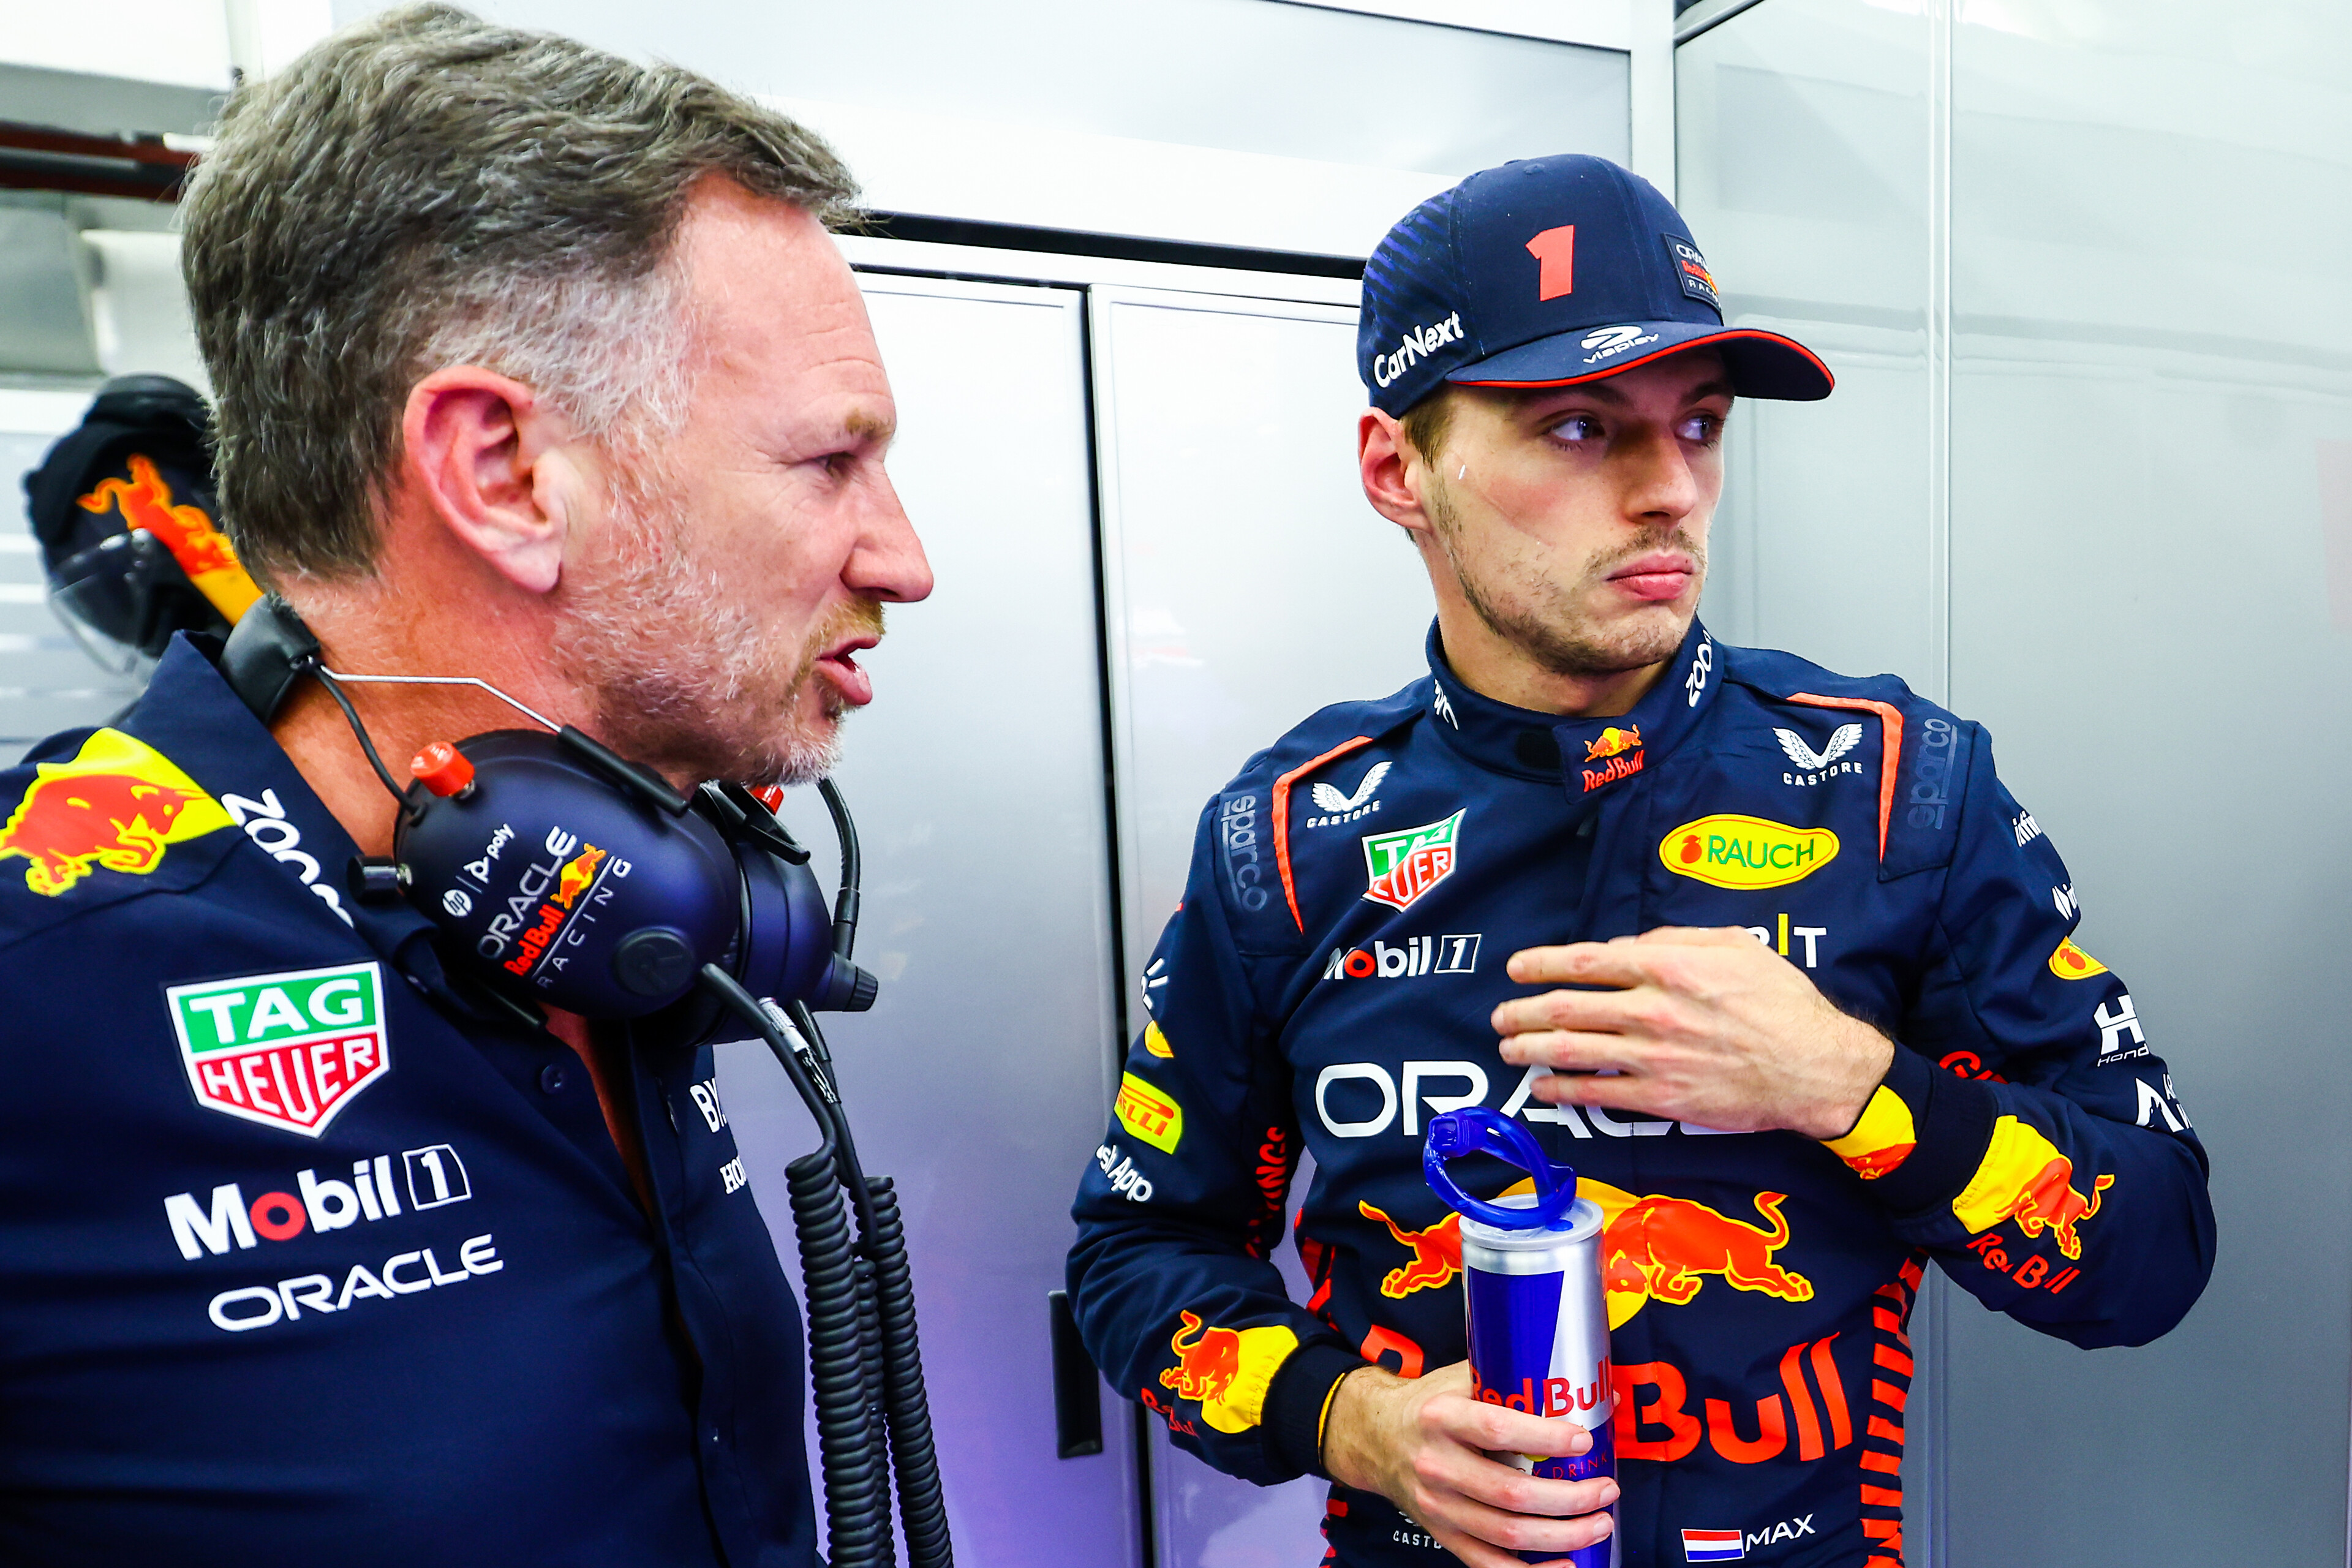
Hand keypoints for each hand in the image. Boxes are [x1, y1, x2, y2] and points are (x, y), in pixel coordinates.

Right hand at [1321, 1362, 1617, 1567]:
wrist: (1375, 1439)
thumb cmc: (1428, 1406)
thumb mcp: (1458, 1379)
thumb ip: (1508, 1381)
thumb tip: (1581, 1385)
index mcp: (1440, 1418)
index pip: (1497, 1430)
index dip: (1544, 1438)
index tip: (1582, 1440)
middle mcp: (1436, 1465)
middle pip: (1511, 1493)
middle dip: (1569, 1497)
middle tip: (1605, 1488)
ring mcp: (1438, 1506)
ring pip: (1507, 1533)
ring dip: (1563, 1533)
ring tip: (1599, 1523)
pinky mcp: (1442, 1535)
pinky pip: (1490, 1565)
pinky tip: (1568, 1563)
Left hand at [1491, 926, 1893, 1139]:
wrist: (1815, 1067)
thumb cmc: (1781, 1002)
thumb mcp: (1734, 947)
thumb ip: (1674, 940)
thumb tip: (1624, 949)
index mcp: (1667, 968)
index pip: (1584, 961)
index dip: (1540, 963)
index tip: (1516, 967)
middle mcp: (1652, 1010)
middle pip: (1565, 1007)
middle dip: (1521, 1011)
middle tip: (1500, 1016)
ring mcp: (1653, 1056)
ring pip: (1572, 1049)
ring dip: (1531, 1049)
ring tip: (1509, 1049)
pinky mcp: (1662, 1097)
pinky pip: (1597, 1093)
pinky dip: (1562, 1089)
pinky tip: (1544, 1087)